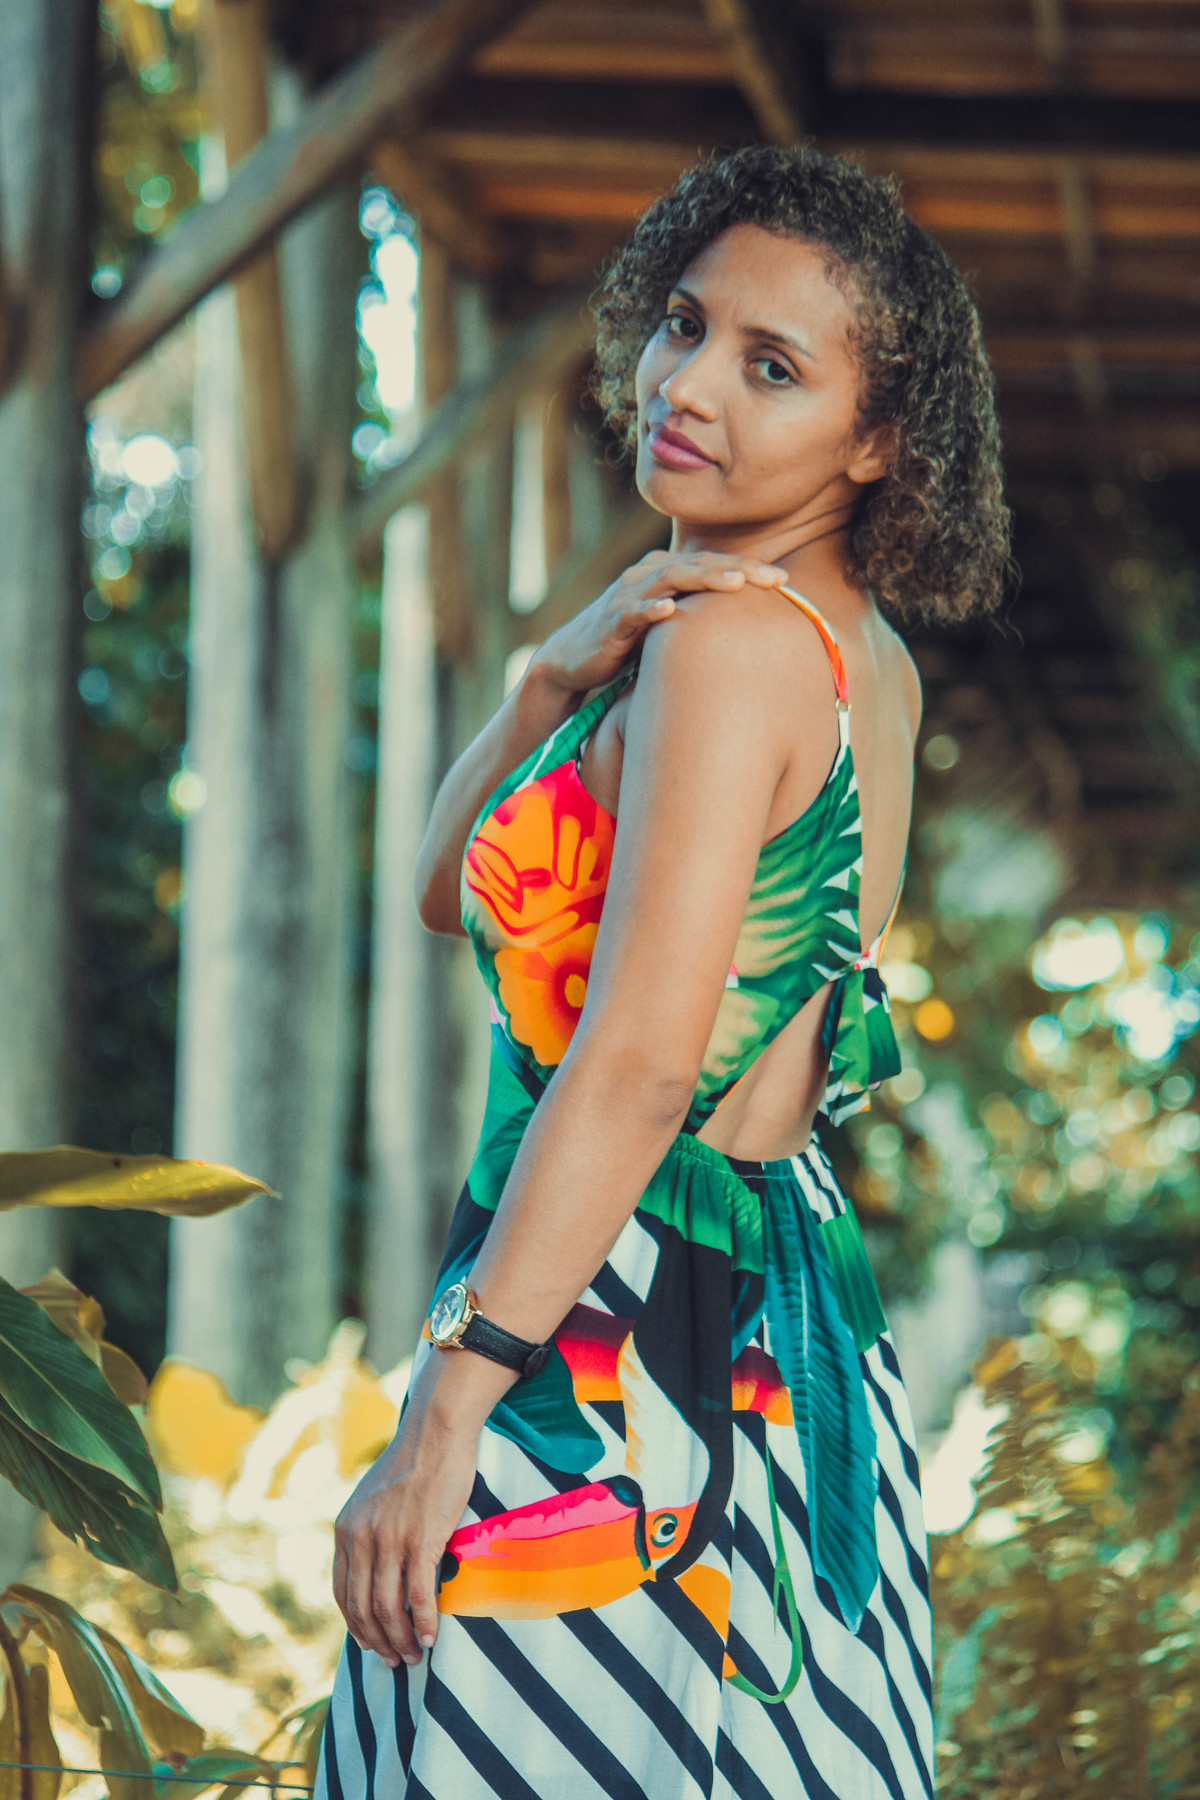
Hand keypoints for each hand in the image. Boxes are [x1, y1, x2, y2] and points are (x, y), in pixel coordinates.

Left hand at [332, 1353, 498, 1666]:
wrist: (436, 1432)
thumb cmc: (413, 1464)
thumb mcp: (374, 1498)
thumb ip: (367, 1531)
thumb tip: (372, 1568)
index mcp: (346, 1529)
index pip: (342, 1593)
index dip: (356, 1626)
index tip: (372, 1645)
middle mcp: (360, 1537)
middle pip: (362, 1608)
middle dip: (378, 1642)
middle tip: (396, 1660)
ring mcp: (389, 1539)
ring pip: (388, 1607)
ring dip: (401, 1639)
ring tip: (414, 1655)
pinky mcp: (421, 1538)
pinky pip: (418, 1594)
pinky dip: (424, 1621)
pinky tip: (432, 1636)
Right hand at [529, 549, 787, 699]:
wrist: (571, 660)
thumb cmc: (626, 643)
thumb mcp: (667, 622)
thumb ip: (697, 613)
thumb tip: (743, 626)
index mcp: (665, 572)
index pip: (713, 564)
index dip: (748, 568)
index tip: (784, 580)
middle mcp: (647, 575)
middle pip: (699, 565)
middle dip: (739, 569)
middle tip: (775, 578)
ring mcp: (628, 596)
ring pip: (671, 579)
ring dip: (704, 579)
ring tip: (735, 584)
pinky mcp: (611, 622)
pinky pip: (633, 612)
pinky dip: (651, 608)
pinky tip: (670, 609)